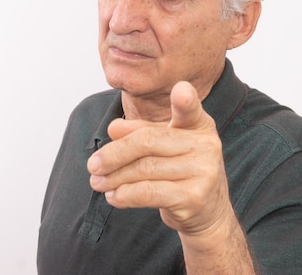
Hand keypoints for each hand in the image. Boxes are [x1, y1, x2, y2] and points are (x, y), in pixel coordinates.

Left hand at [87, 81, 233, 236]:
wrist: (208, 212)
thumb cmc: (182, 173)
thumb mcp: (165, 147)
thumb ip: (141, 133)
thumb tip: (113, 128)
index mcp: (199, 126)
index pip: (190, 110)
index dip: (186, 100)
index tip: (180, 89)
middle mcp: (206, 146)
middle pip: (147, 142)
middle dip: (114, 153)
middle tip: (93, 164)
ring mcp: (203, 172)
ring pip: (144, 169)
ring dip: (114, 177)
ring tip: (97, 182)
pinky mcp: (194, 197)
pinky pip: (148, 192)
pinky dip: (124, 195)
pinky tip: (114, 196)